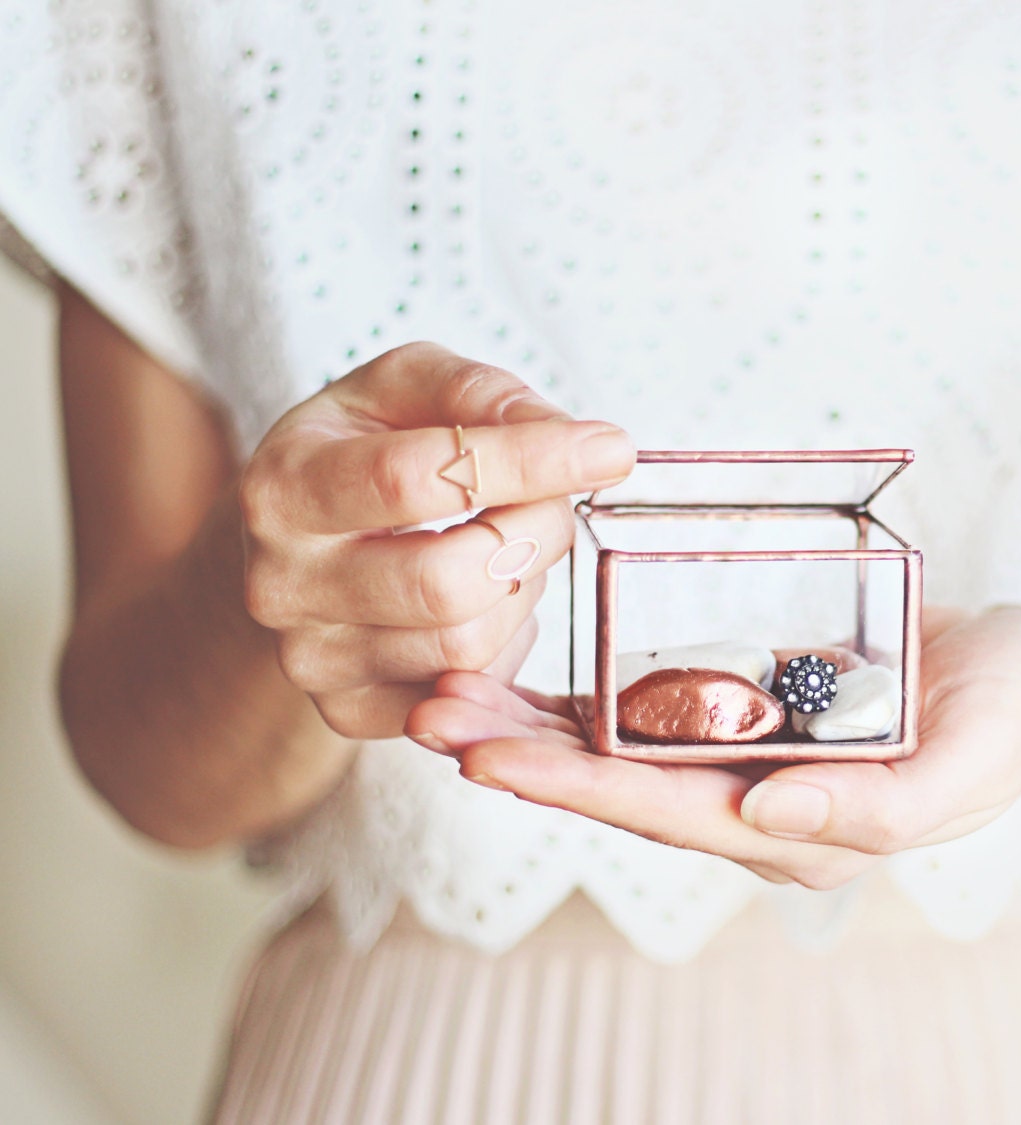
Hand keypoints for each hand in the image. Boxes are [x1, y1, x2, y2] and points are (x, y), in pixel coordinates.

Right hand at [239, 342, 635, 739]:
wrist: (294, 548)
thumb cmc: (362, 452)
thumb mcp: (402, 389)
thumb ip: (481, 395)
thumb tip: (575, 439)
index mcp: (285, 488)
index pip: (412, 478)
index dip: (525, 462)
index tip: (610, 449)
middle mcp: (284, 584)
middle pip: (445, 582)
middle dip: (534, 537)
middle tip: (557, 507)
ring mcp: (313, 659)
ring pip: (468, 645)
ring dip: (522, 592)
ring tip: (507, 550)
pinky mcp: (351, 712)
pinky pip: (471, 692)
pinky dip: (504, 646)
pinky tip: (486, 603)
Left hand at [405, 606, 1020, 887]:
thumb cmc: (1015, 711)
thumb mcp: (974, 760)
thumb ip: (880, 809)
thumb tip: (765, 822)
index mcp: (806, 834)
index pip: (670, 815)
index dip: (576, 786)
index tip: (489, 757)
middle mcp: (760, 809)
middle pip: (620, 787)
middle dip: (523, 755)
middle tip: (429, 716)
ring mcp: (747, 764)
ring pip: (619, 751)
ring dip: (529, 724)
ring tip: (442, 687)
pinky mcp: (745, 716)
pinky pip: (649, 711)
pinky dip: (576, 695)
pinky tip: (514, 670)